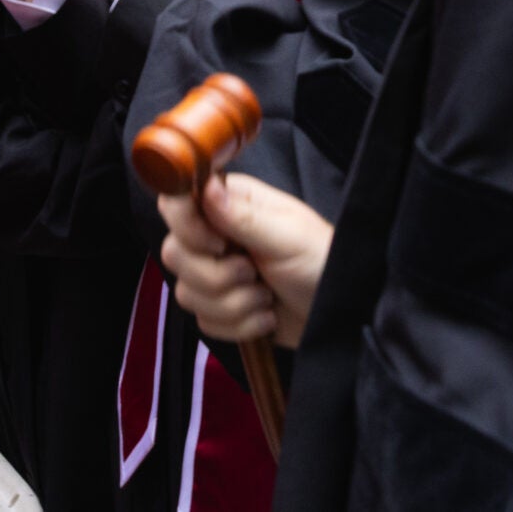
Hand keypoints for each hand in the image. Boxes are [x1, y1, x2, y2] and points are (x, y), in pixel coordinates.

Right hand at [158, 172, 333, 349]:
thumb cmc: (321, 261)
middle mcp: (214, 234)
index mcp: (228, 203)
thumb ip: (242, 217)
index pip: (175, 203)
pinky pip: (203, 321)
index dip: (187, 227)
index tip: (219, 244)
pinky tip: (265, 315)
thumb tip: (205, 187)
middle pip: (174, 254)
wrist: (338, 314)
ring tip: (266, 296)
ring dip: (234, 304)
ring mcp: (214, 272)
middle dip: (217, 275)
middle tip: (253, 273)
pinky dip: (238, 326)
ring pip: (186, 293)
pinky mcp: (219, 308)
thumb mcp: (287, 237)